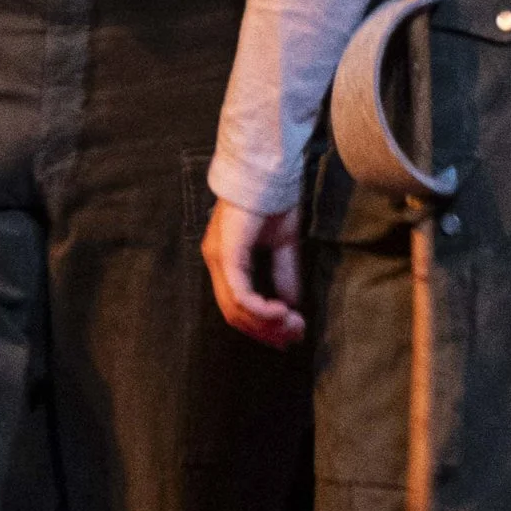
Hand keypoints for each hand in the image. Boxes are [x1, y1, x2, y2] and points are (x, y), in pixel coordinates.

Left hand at [204, 196, 305, 347]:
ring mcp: (218, 259)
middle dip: (266, 331)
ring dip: (266, 324)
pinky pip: (240, 294)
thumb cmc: (275, 201)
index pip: (237, 306)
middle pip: (234, 315)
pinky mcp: (227, 255)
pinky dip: (261, 308)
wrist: (270, 173)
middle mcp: (215, 262)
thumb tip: (291, 305)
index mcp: (226, 260)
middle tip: (295, 336)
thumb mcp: (284, 245)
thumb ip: (284, 275)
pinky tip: (282, 311)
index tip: (289, 337)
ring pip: (235, 309)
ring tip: (293, 324)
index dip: (262, 327)